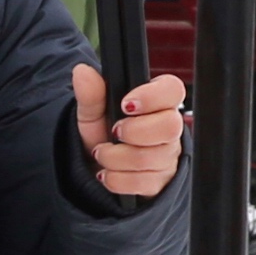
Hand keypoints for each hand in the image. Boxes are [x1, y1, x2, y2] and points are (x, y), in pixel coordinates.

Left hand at [70, 64, 187, 200]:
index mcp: (157, 103)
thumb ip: (91, 94)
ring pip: (152, 158)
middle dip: (133, 131)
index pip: (173, 90)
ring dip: (116, 158)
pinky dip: (117, 179)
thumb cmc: (101, 135)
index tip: (125, 104)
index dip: (152, 96)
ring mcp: (168, 156)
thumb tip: (82, 72)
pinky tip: (108, 173)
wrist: (94, 169)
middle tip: (113, 132)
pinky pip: (144, 183)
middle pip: (169, 127)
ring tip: (102, 153)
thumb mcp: (91, 113)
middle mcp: (168, 128)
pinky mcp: (160, 182)